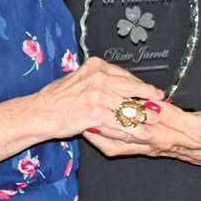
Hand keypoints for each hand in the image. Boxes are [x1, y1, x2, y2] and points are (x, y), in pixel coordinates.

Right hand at [33, 57, 163, 142]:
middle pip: (132, 86)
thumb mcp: (78, 78)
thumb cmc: (56, 97)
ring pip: (128, 105)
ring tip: (154, 121)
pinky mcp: (97, 113)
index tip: (149, 88)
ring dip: (144, 116)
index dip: (139, 83)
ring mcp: (99, 95)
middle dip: (148, 95)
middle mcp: (99, 77)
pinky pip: (121, 122)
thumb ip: (97, 79)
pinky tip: (142, 134)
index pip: (124, 73)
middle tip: (160, 100)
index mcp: (95, 66)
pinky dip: (134, 130)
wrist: (41, 112)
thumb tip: (116, 83)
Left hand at [85, 103, 200, 166]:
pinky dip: (107, 141)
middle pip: (122, 133)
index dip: (119, 111)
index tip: (105, 99)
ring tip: (83, 121)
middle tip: (86, 110)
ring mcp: (149, 147)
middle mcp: (152, 143)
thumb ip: (174, 115)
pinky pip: (122, 149)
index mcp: (165, 136)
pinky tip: (95, 133)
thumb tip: (153, 105)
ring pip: (119, 141)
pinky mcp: (148, 148)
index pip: (136, 122)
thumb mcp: (197, 123)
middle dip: (103, 122)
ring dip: (101, 131)